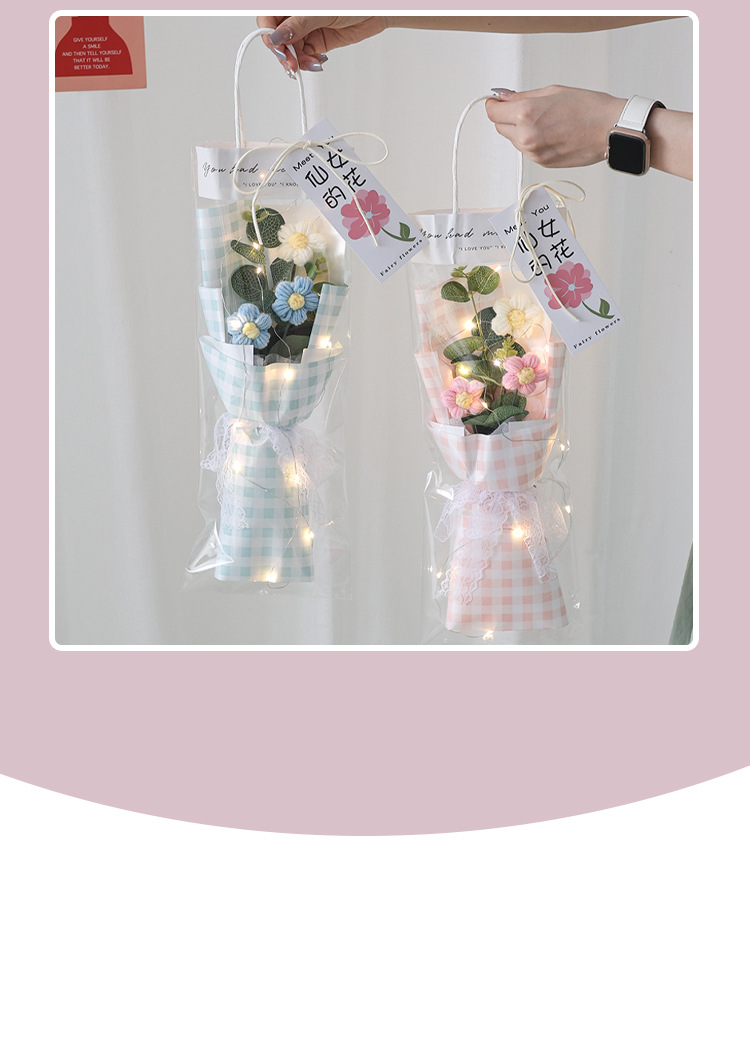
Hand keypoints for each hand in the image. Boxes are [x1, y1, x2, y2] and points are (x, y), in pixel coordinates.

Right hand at [256, 15, 387, 73]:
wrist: (375, 12)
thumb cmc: (351, 3)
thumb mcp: (322, 11)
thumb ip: (299, 24)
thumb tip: (277, 36)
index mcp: (293, 4)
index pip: (269, 17)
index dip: (269, 33)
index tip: (277, 47)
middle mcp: (296, 16)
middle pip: (277, 37)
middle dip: (283, 52)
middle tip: (292, 64)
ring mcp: (305, 30)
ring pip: (291, 50)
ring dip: (297, 61)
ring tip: (309, 64)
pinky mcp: (316, 43)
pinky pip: (304, 57)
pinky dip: (308, 63)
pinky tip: (316, 63)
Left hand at [485, 85, 623, 167]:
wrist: (608, 129)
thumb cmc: (587, 107)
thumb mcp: (551, 92)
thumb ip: (522, 97)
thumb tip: (504, 98)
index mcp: (526, 114)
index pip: (493, 113)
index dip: (493, 105)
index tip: (496, 101)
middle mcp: (526, 137)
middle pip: (500, 127)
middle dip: (506, 116)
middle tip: (522, 107)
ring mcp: (534, 153)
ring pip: (514, 140)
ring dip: (520, 129)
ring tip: (545, 119)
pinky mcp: (542, 162)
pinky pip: (528, 149)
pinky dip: (533, 140)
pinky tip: (551, 131)